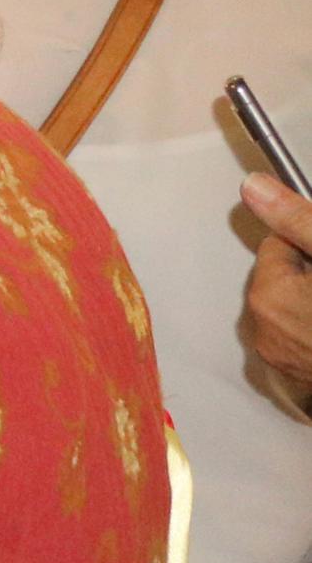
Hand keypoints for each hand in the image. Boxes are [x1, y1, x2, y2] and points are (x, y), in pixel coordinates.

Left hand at [247, 177, 311, 395]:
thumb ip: (298, 220)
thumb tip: (256, 188)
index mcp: (270, 296)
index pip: (277, 245)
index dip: (309, 241)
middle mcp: (266, 332)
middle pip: (282, 277)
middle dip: (311, 272)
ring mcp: (284, 357)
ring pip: (293, 306)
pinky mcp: (301, 374)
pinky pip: (303, 336)